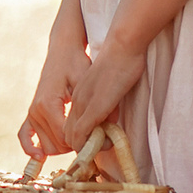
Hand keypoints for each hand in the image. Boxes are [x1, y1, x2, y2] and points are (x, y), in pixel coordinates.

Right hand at [19, 29, 89, 165]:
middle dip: (76, 145)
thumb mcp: (87, 81)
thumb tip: (107, 126)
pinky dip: (31, 148)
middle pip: (57, 145)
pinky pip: (25, 136)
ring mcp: (32, 113)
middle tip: (94, 138)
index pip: (65, 138)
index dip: (84, 142)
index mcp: (49, 105)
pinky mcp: (31, 113)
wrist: (63, 51)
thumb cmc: (76, 63)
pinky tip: (40, 157)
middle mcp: (36, 111)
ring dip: (64, 146)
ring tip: (82, 136)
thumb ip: (94, 104)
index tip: (99, 140)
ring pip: (47, 146)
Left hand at [62, 28, 144, 166]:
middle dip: (83, 146)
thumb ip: (107, 103)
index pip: (71, 126)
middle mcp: (77, 101)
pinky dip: (90, 144)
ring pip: (73, 138)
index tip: (100, 139)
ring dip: (89, 147)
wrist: (123, 46)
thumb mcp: (110, 87)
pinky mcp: (94, 107)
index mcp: (80, 95)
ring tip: (108, 142)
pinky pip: (82, 134)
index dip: (82, 139)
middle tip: (103, 144)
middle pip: (68, 135)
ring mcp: (83, 104)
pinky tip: (107, 141)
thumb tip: (109, 120)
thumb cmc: (122, 62)